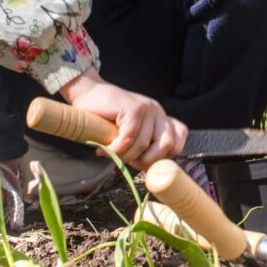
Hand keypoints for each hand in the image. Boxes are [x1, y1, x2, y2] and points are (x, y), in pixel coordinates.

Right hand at [59, 68, 187, 170]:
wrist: (88, 95)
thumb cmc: (107, 119)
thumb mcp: (131, 134)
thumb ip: (144, 146)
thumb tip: (151, 171)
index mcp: (162, 120)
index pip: (178, 142)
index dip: (163, 158)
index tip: (144, 163)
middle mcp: (159, 112)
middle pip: (167, 146)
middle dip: (146, 161)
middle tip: (127, 161)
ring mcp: (148, 108)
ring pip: (144, 144)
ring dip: (125, 156)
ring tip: (111, 153)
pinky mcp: (134, 107)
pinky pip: (129, 137)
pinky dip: (115, 149)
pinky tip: (104, 149)